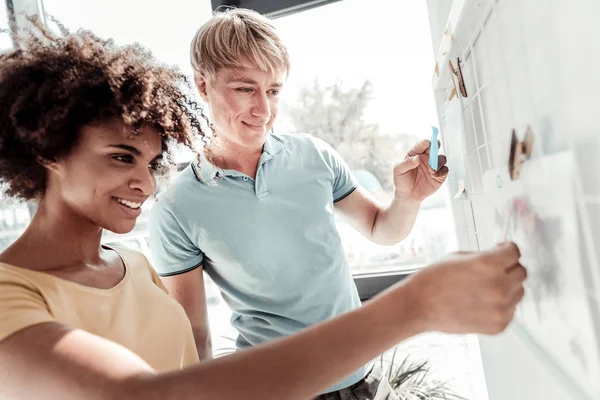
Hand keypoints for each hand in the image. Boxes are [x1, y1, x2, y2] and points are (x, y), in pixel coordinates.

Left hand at [393, 139, 448, 201]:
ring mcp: (433, 166)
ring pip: (441, 159)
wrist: (408, 195)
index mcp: (415, 154)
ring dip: (438, 163)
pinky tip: (433, 176)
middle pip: (434, 148)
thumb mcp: (398, 171)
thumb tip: (417, 158)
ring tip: (430, 170)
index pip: (421, 145)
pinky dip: (441, 172)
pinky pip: (445, 170)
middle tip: (433, 151)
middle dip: (435, 146)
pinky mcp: (439, 175)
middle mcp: (426, 158)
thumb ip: (406, 163)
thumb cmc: (401, 180)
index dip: (425, 143)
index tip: (426, 143)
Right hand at [398, 242, 526, 334]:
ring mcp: (501, 309)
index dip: (507, 249)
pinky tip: (481, 303)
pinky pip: (510, 311)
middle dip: (509, 269)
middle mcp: (500, 287)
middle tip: (493, 271)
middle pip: (521, 272)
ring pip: (518, 292)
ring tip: (484, 289)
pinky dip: (501, 306)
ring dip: (507, 288)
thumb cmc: (434, 279)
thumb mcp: (460, 257)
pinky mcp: (499, 325)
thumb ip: (486, 257)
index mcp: (489, 265)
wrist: (420, 306)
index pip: (515, 252)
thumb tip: (503, 259)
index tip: (503, 251)